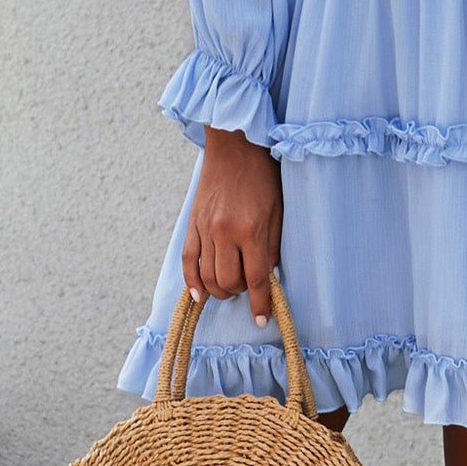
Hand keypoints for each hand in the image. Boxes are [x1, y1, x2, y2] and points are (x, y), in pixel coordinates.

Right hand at [182, 126, 283, 329]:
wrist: (234, 145)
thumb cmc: (262, 175)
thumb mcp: (278, 209)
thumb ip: (272, 245)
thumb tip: (268, 277)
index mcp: (251, 228)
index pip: (256, 278)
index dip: (260, 303)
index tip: (262, 320)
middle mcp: (225, 231)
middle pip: (228, 281)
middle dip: (240, 292)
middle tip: (249, 286)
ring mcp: (205, 228)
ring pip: (207, 277)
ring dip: (219, 290)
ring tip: (231, 286)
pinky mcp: (192, 224)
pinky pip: (188, 261)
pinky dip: (193, 282)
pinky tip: (200, 293)